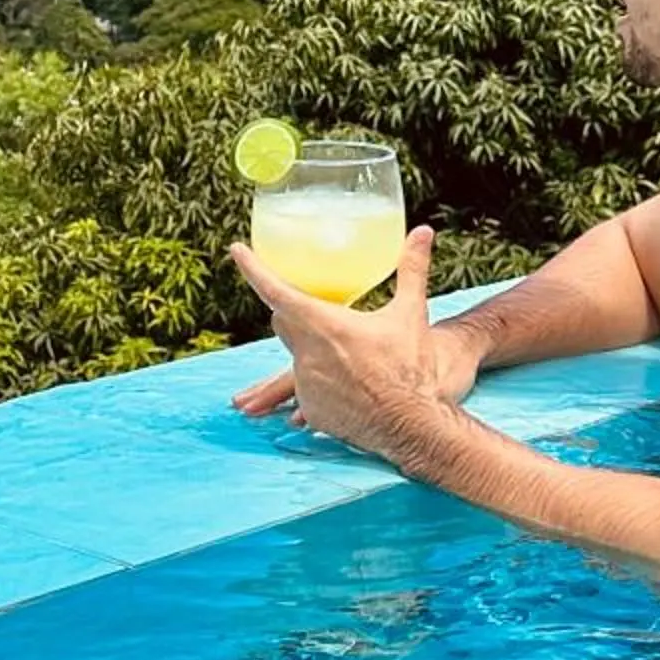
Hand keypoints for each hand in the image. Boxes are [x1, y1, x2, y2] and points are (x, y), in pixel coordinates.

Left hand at [226, 226, 468, 460]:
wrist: (413, 427)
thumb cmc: (412, 369)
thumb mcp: (412, 313)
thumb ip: (412, 269)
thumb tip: (423, 232)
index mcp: (325, 326)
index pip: (276, 291)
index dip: (253, 268)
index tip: (237, 251)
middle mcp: (308, 354)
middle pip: (284, 321)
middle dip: (293, 311)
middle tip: (316, 308)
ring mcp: (306, 385)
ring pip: (295, 356)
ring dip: (312, 350)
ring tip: (345, 357)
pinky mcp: (312, 410)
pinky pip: (305, 389)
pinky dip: (319, 383)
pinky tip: (344, 385)